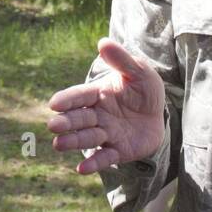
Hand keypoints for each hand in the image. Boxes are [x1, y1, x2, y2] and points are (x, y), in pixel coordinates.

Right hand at [47, 38, 165, 173]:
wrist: (159, 114)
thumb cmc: (144, 89)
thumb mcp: (138, 71)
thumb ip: (121, 59)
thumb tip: (102, 42)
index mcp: (98, 94)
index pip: (80, 96)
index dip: (67, 100)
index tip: (53, 104)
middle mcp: (98, 115)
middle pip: (79, 119)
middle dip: (66, 122)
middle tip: (52, 125)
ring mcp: (107, 133)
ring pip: (88, 138)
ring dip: (73, 141)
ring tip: (59, 144)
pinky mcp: (118, 150)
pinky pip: (105, 158)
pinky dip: (93, 164)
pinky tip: (81, 169)